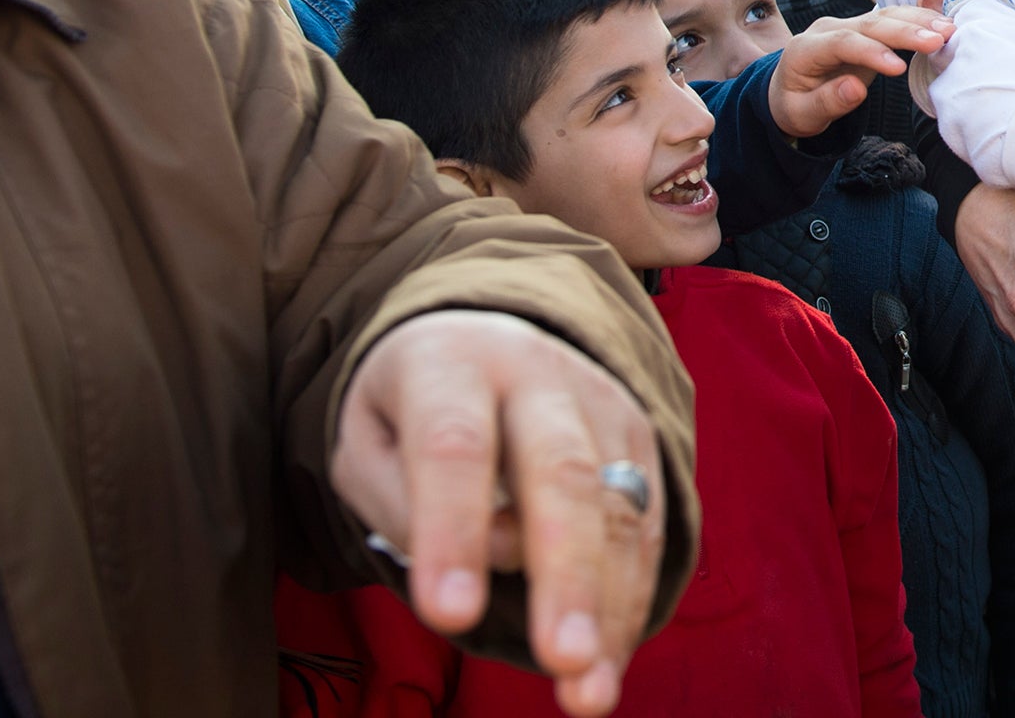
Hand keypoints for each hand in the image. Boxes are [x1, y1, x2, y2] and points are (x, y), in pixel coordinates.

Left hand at [332, 310, 666, 717]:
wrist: (484, 332)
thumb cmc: (410, 411)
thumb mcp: (367, 443)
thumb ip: (403, 502)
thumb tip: (491, 558)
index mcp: (452, 362)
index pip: (454, 446)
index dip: (453, 531)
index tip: (449, 616)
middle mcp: (537, 372)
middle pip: (559, 470)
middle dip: (564, 573)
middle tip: (560, 659)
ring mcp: (600, 401)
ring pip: (617, 505)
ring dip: (609, 606)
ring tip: (588, 692)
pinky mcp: (640, 436)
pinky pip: (647, 525)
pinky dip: (630, 599)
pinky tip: (609, 662)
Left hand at [767, 6, 951, 136]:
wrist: (790, 92)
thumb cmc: (796, 107)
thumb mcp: (803, 115)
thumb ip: (827, 102)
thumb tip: (856, 89)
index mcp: (806, 49)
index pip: (842, 43)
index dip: (872, 53)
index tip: (900, 70)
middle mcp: (828, 29)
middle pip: (869, 23)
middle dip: (905, 31)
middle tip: (939, 39)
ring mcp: (847, 24)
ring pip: (885, 15)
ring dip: (918, 21)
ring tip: (948, 30)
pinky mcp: (865, 28)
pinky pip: (892, 19)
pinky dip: (917, 20)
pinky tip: (941, 24)